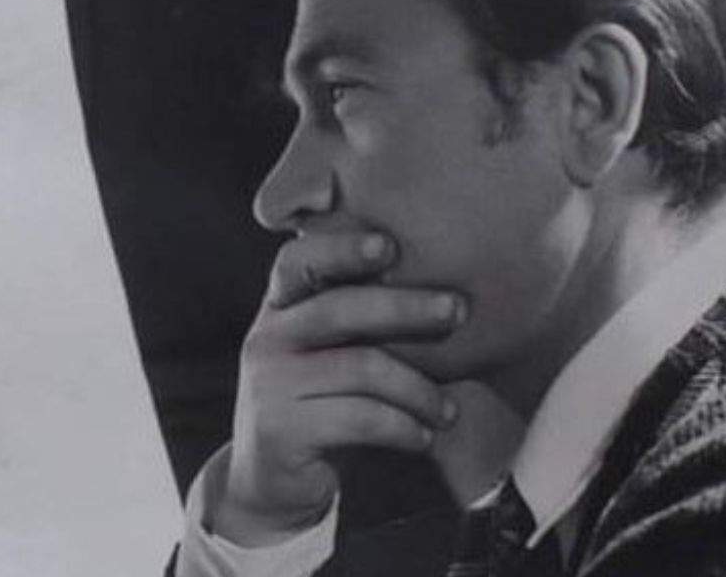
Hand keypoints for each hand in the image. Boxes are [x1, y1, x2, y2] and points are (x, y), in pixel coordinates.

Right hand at [212, 232, 466, 545]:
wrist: (273, 480)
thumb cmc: (324, 405)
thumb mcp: (332, 354)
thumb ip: (362, 319)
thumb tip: (447, 290)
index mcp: (281, 308)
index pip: (300, 262)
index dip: (342, 248)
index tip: (390, 245)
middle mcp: (267, 338)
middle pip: (339, 309)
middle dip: (406, 306)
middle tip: (458, 310)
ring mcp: (268, 384)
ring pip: (361, 367)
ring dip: (419, 389)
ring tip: (448, 411)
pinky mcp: (279, 430)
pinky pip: (360, 418)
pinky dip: (404, 427)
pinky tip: (424, 436)